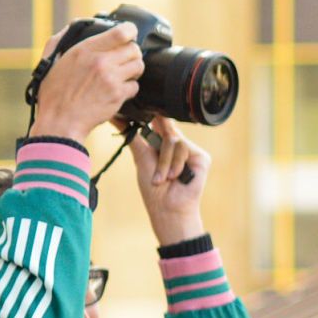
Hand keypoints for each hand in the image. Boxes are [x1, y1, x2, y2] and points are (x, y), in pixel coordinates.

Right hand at [27, 24, 140, 144]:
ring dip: (133, 70)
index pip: (121, 32)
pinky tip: (118, 90)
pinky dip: (130, 88)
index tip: (130, 32)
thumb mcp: (52, 59)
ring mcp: (111, 78)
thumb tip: (74, 26)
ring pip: (139, 66)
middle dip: (132, 53)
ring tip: (123, 74)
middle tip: (125, 59)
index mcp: (85, 49)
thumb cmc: (55, 92)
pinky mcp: (118, 95)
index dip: (130, 30)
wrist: (61, 119)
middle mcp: (101, 61)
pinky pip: (135, 86)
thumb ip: (63, 40)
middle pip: (134, 49)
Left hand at [126, 115, 206, 244]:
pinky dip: (175, 163)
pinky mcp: (201, 158)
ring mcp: (191, 151)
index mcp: (163, 144)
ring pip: (173, 140)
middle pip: (166, 128)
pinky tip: (174, 177)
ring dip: (164, 162)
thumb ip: (132, 136)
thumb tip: (115, 117)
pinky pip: (184, 148)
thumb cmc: (153, 189)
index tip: (141, 110)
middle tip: (150, 148)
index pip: (160, 124)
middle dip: (157, 141)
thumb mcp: (140, 158)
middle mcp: (178, 146)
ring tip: (162, 179)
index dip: (153, 118)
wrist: (168, 207)